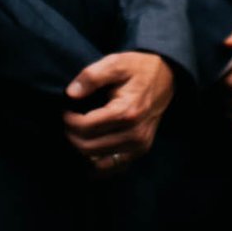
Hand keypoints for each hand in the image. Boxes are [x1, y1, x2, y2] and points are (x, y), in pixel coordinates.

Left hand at [62, 51, 176, 172]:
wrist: (166, 76)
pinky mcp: (141, 151)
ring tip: (78, 133)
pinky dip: (98, 164)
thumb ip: (92, 76)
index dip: (69, 121)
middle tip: (69, 122)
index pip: (86, 128)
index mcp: (126, 112)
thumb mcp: (115, 63)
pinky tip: (89, 152)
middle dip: (72, 136)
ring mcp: (139, 146)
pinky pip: (114, 167)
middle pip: (89, 148)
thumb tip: (71, 94)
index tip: (66, 110)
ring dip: (83, 150)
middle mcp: (134, 134)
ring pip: (99, 162)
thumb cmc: (137, 68)